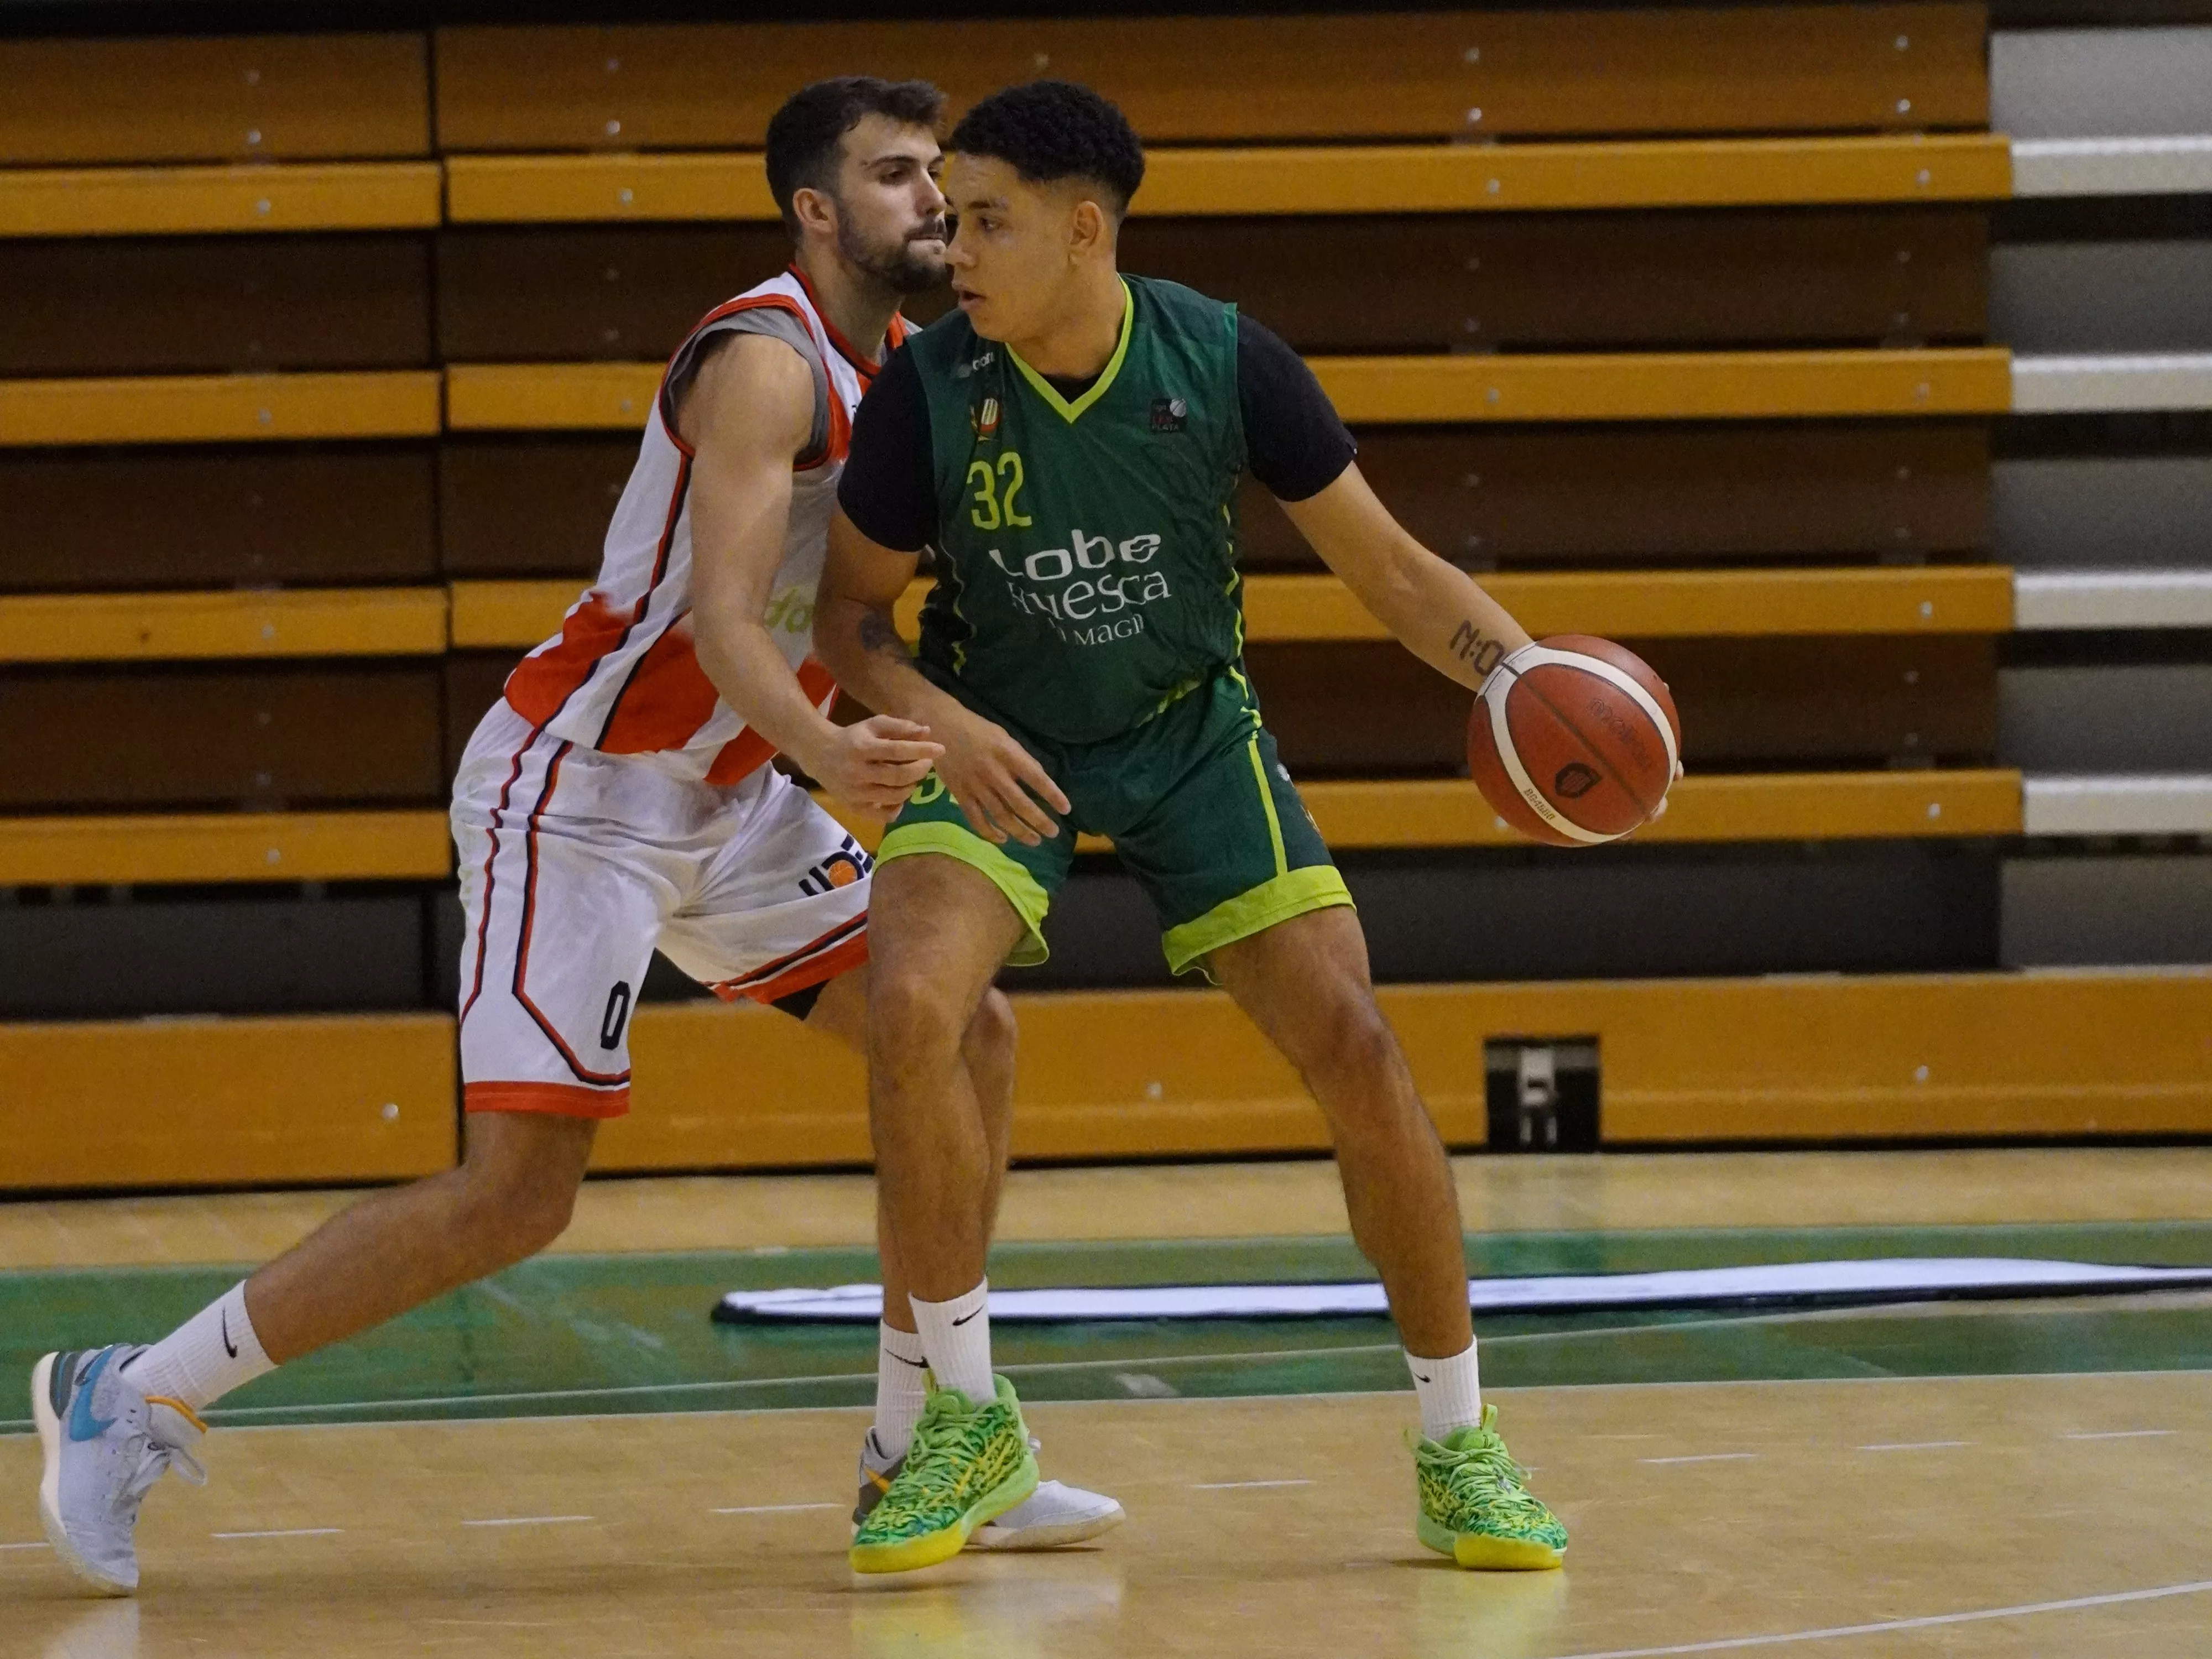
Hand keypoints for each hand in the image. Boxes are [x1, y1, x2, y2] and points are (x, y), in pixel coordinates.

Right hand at [801, 716, 943, 820]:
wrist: (820, 755)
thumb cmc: (853, 738)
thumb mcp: (873, 725)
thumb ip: (900, 727)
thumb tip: (927, 732)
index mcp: (862, 748)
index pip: (898, 751)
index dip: (922, 750)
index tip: (940, 749)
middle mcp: (857, 772)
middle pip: (898, 776)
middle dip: (919, 770)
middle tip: (927, 763)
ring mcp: (855, 793)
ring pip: (894, 797)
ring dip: (911, 787)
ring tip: (913, 777)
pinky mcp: (853, 807)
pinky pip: (883, 815)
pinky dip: (897, 807)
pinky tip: (900, 796)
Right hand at [933, 704, 1071, 846]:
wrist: (940, 726)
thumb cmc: (978, 730)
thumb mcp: (1005, 737)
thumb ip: (1021, 759)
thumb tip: (1040, 781)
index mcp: (1007, 753)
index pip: (1036, 778)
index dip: (1053, 795)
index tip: (1066, 809)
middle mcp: (993, 771)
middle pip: (1019, 803)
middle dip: (1039, 821)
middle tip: (1053, 833)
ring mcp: (975, 785)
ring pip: (1000, 815)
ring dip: (1020, 831)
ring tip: (1035, 840)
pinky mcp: (959, 794)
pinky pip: (976, 819)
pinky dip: (990, 833)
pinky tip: (1003, 839)